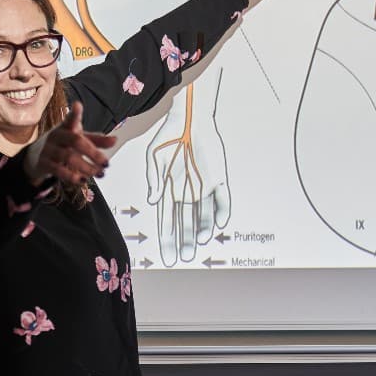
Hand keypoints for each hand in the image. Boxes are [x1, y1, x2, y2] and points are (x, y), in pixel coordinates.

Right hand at [24, 101, 115, 184]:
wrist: (35, 157)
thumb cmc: (62, 145)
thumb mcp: (79, 140)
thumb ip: (97, 140)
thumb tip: (115, 140)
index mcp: (66, 126)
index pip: (70, 118)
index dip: (75, 113)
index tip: (78, 105)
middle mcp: (56, 135)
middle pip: (75, 140)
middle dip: (93, 153)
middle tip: (106, 163)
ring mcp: (48, 149)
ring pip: (68, 157)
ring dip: (86, 167)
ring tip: (99, 173)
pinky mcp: (43, 163)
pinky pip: (58, 170)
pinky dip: (72, 176)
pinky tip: (82, 180)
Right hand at [145, 81, 229, 265]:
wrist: (190, 117)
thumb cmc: (169, 135)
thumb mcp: (154, 156)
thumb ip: (153, 179)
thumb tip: (153, 200)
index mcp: (169, 189)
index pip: (167, 219)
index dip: (167, 238)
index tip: (166, 255)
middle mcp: (187, 192)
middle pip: (185, 223)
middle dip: (184, 241)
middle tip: (183, 258)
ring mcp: (204, 186)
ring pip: (204, 215)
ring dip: (202, 230)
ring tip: (199, 245)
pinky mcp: (218, 178)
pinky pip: (222, 199)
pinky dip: (221, 212)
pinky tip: (218, 225)